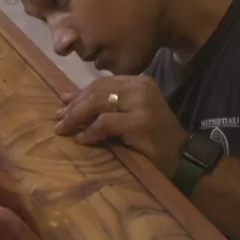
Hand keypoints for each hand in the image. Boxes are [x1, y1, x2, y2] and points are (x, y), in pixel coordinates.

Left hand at [54, 75, 187, 177]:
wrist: (182, 158)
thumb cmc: (152, 138)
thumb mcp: (125, 115)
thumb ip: (101, 104)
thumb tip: (64, 98)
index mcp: (139, 81)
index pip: (101, 83)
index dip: (78, 95)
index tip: (61, 108)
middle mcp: (141, 87)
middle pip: (97, 91)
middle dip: (74, 107)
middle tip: (58, 122)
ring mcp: (142, 103)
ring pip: (99, 103)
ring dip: (77, 118)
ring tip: (64, 130)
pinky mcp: (141, 122)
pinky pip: (106, 123)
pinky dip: (91, 131)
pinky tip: (83, 140)